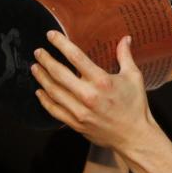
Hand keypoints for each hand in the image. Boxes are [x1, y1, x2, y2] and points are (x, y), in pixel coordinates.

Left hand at [31, 31, 153, 150]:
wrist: (134, 137)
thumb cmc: (135, 106)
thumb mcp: (134, 78)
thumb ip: (125, 57)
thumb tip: (125, 39)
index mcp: (102, 81)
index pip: (75, 57)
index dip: (60, 44)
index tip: (51, 36)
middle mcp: (88, 95)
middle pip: (59, 73)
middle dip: (46, 60)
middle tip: (38, 52)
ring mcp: (80, 111)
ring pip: (54, 91)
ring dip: (42, 78)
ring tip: (35, 68)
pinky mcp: (76, 124)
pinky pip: (55, 110)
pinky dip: (44, 100)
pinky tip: (39, 91)